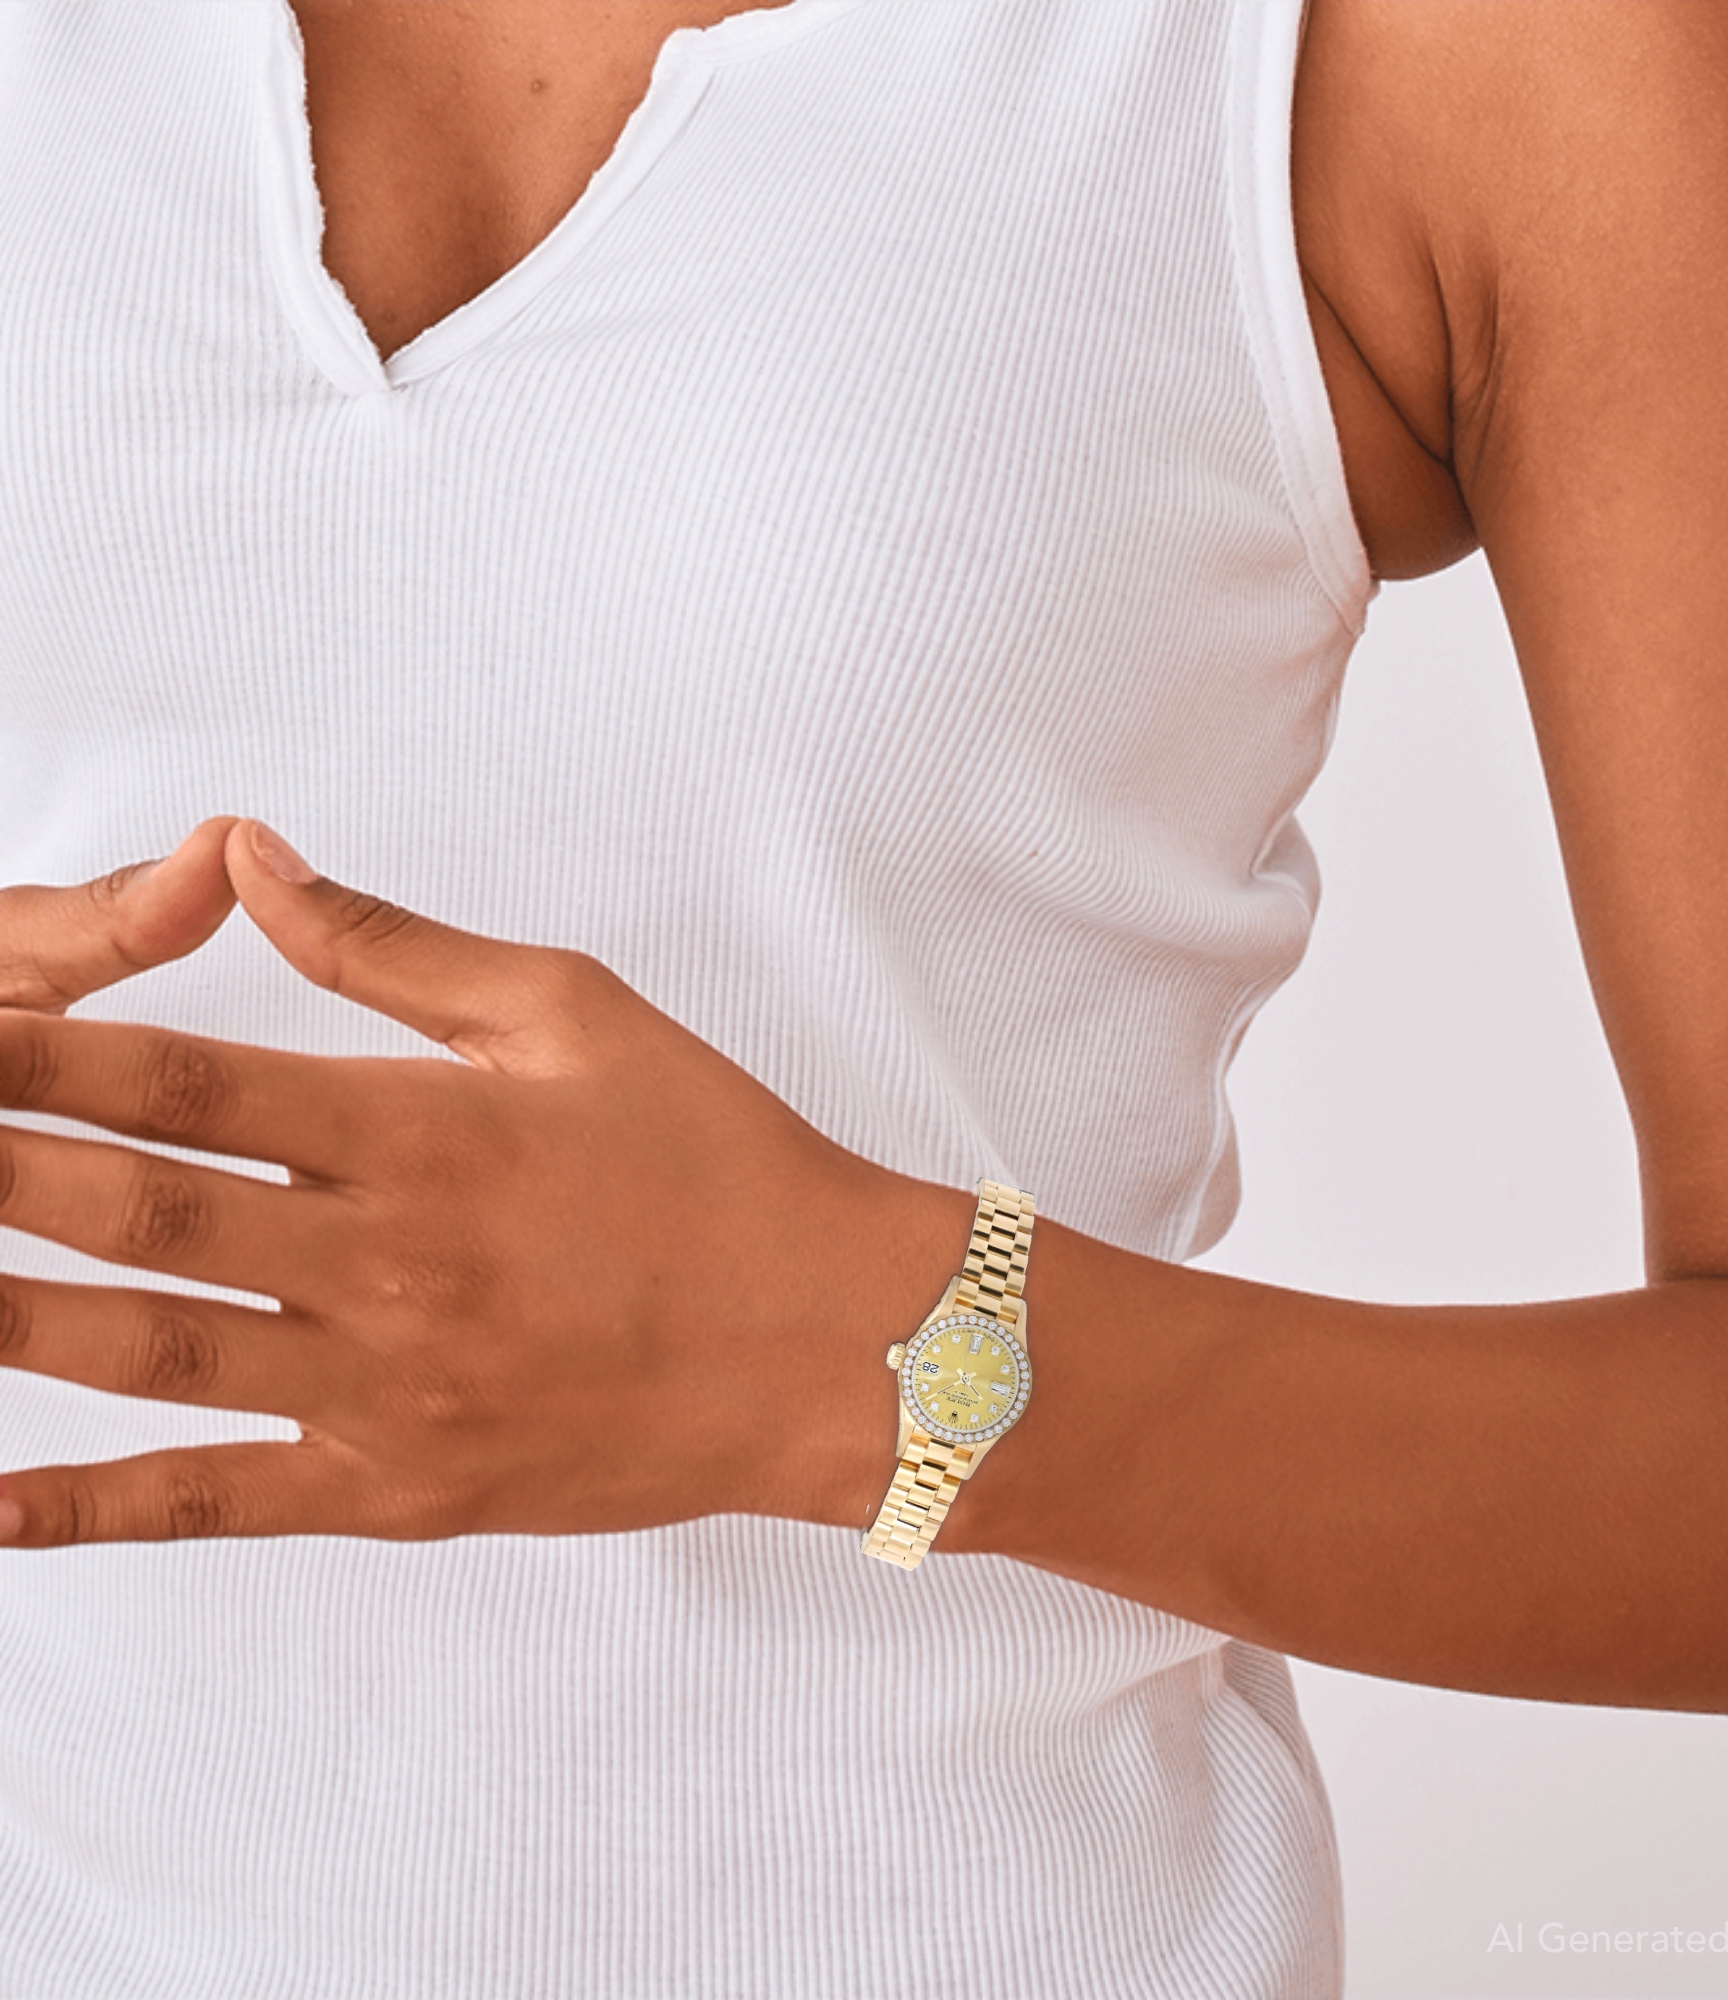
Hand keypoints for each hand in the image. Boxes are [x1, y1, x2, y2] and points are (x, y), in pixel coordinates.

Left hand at [0, 821, 941, 1544]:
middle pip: (124, 1208)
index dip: (29, 1051)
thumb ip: (392, 945)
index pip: (174, 1075)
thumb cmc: (716, 1156)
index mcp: (421, 1127)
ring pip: (140, 1352)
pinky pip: (217, 1504)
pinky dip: (85, 1513)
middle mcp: (383, 1261)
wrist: (828, 1342)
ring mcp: (386, 1390)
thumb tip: (245, 860)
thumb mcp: (575, 1013)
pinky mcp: (402, 1491)